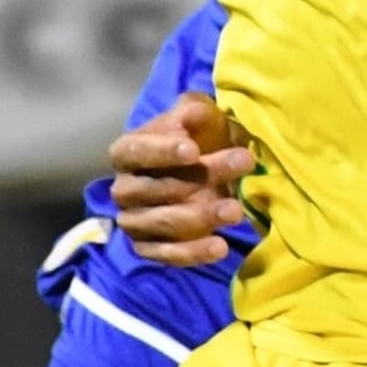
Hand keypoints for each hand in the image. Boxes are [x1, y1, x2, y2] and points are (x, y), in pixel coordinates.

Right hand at [109, 92, 254, 266]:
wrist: (201, 172)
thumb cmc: (198, 138)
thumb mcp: (200, 117)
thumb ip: (193, 112)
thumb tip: (192, 114)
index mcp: (127, 153)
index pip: (135, 152)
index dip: (161, 151)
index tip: (193, 150)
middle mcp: (124, 190)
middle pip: (156, 188)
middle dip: (200, 179)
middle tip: (243, 165)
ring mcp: (134, 222)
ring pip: (162, 223)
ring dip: (200, 218)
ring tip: (236, 211)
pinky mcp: (148, 248)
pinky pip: (167, 254)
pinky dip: (193, 252)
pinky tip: (220, 247)